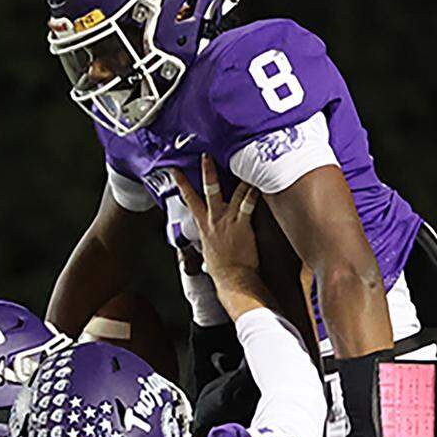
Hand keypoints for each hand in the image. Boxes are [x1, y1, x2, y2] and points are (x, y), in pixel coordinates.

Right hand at [172, 155, 267, 320]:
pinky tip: (259, 182)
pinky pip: (248, 203)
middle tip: (206, 156)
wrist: (232, 280)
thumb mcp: (208, 254)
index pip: (189, 200)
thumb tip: (207, 248)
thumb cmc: (222, 271)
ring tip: (244, 163)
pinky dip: (253, 192)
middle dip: (206, 172)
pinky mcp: (242, 224)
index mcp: (203, 226)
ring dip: (239, 177)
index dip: (182, 184)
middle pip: (207, 190)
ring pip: (232, 193)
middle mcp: (213, 220)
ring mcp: (228, 221)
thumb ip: (208, 243)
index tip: (176, 171)